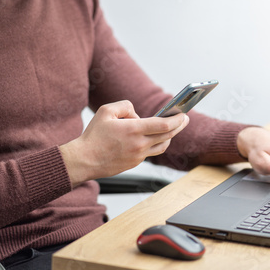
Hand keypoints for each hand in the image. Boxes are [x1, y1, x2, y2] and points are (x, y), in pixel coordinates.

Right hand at [60, 100, 188, 186]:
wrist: (85, 160)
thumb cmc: (94, 135)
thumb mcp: (106, 111)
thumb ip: (125, 106)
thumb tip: (137, 114)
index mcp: (134, 130)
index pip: (164, 125)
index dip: (177, 119)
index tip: (184, 115)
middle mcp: (139, 144)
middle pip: (168, 136)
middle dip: (179, 126)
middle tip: (184, 120)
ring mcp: (139, 156)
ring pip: (162, 146)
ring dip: (169, 137)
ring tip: (171, 129)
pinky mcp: (135, 163)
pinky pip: (150, 152)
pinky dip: (154, 144)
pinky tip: (152, 138)